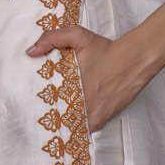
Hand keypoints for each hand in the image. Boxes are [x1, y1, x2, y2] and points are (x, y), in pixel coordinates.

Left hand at [26, 24, 143, 133]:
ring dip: (64, 125)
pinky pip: (86, 129)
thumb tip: (30, 52)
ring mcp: (93, 114)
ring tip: (53, 124)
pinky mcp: (103, 119)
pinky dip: (79, 127)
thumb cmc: (106, 49)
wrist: (134, 60)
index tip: (30, 107)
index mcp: (71, 86)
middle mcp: (82, 104)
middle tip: (39, 118)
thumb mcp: (78, 36)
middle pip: (58, 118)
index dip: (39, 106)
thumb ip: (52, 38)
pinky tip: (71, 125)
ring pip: (72, 126)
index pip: (47, 104)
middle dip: (50, 118)